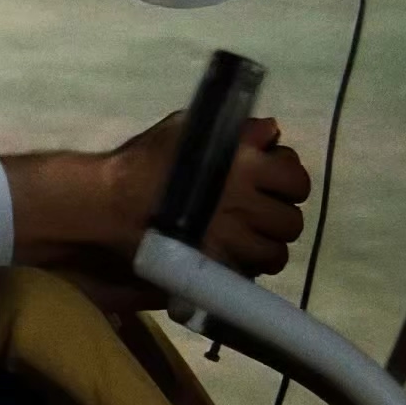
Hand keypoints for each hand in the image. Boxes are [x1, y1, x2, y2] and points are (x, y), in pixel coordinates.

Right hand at [2, 113, 310, 308]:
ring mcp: (233, 241)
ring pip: (276, 254)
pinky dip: (248, 267)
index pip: (296, 179)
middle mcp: (247, 205)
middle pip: (291, 221)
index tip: (273, 181)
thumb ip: (235, 130)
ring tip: (248, 240)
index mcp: (245, 166)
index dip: (288, 180)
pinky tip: (233, 256)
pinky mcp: (216, 267)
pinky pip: (251, 274)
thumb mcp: (188, 130)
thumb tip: (270, 133)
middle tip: (260, 213)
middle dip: (280, 216)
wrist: (109, 203)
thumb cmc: (146, 161)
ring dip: (267, 246)